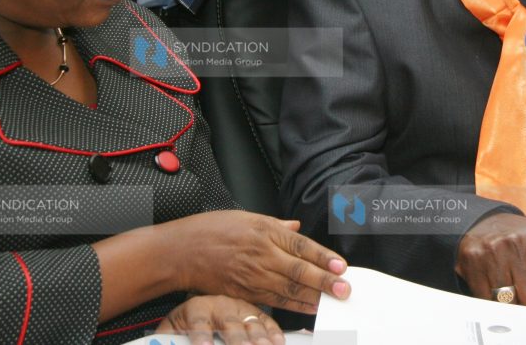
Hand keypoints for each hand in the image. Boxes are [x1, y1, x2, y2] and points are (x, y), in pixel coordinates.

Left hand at [155, 296, 283, 344]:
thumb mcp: (171, 330)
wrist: (196, 307)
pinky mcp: (253, 312)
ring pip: (250, 322)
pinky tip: (278, 341)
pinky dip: (273, 332)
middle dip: (236, 338)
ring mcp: (239, 307)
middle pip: (228, 322)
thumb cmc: (184, 324)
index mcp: (196, 308)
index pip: (198, 322)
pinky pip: (266, 321)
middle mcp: (220, 305)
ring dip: (258, 337)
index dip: (201, 335)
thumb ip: (169, 340)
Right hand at [164, 210, 349, 314]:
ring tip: (332, 302)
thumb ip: (276, 225)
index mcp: (265, 231)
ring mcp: (252, 276)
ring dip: (313, 297)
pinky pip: (273, 301)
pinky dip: (292, 306)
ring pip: (289, 290)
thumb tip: (298, 227)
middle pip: (300, 271)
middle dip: (325, 282)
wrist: (181, 251)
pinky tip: (307, 309)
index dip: (324, 257)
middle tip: (344, 289)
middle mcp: (261, 254)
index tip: (341, 266)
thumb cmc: (211, 229)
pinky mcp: (244, 292)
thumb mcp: (247, 217)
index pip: (302, 245)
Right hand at [456, 213, 525, 321]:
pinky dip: (488, 296)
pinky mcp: (472, 260)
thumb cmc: (519, 240)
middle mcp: (517, 244)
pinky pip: (485, 298)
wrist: (483, 219)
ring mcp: (493, 251)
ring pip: (508, 300)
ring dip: (508, 298)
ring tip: (504, 279)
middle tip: (521, 282)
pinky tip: (488, 279)